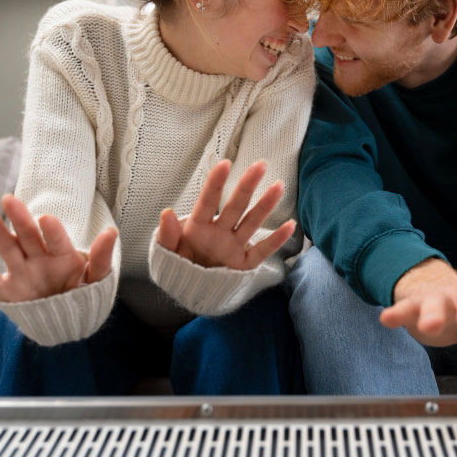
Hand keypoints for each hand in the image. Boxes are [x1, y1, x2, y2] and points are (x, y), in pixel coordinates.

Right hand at [0, 194, 116, 301]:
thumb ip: (101, 258)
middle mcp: (40, 259)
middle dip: (20, 219)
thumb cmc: (84, 296)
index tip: (46, 219)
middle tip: (10, 199)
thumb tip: (112, 232)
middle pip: (29, 236)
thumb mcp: (97, 279)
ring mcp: (22, 272)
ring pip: (7, 247)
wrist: (70, 322)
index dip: (52, 231)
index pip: (57, 240)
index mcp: (64, 255)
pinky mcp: (8, 290)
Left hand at [156, 159, 296, 269]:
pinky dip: (276, 240)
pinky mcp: (244, 264)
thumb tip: (167, 213)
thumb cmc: (177, 267)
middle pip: (236, 205)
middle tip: (261, 164)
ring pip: (251, 222)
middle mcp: (219, 232)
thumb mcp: (166, 254)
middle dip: (247, 185)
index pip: (208, 201)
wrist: (188, 293)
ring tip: (278, 186)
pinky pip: (262, 251)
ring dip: (265, 205)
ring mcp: (233, 246)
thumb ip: (167, 235)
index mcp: (198, 227)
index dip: (216, 183)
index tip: (225, 163)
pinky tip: (290, 226)